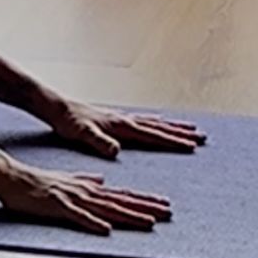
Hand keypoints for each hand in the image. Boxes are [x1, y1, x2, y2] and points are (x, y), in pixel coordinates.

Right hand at [0, 161, 173, 233]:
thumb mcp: (67, 178)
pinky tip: (106, 230)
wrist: (13, 177)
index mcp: (89, 188)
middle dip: (146, 208)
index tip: (163, 204)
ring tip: (149, 223)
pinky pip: (78, 217)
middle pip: (121, 202)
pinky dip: (93, 223)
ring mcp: (74, 199)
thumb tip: (103, 180)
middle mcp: (86, 192)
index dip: (144, 200)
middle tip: (168, 213)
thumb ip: (86, 179)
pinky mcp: (59, 207)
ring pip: (107, 210)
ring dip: (128, 216)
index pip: (122, 195)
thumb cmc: (38, 182)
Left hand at [46, 102, 204, 158]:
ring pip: (152, 122)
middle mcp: (123, 120)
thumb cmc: (67, 122)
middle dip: (179, 132)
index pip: (151, 134)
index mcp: (119, 125)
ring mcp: (119, 118)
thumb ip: (98, 141)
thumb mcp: (80, 134)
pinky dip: (155, 124)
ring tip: (189, 130)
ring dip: (171, 127)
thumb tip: (115, 150)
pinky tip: (158, 126)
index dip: (172, 140)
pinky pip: (142, 122)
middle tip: (201, 136)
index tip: (191, 144)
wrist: (56, 107)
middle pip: (157, 126)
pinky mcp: (114, 120)